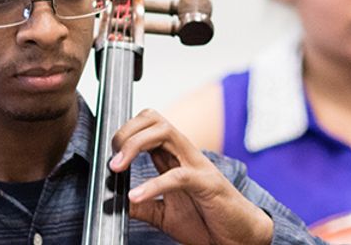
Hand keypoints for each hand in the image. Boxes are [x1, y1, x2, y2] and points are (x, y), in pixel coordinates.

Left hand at [111, 110, 272, 244]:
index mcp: (175, 158)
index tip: (111, 155)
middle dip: (127, 131)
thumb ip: (142, 205)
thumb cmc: (207, 221)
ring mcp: (198, 166)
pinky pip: (178, 176)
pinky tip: (136, 195)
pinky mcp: (208, 185)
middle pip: (154, 119)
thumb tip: (115, 200)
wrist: (240, 238)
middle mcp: (186, 155)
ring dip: (135, 144)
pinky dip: (153, 184)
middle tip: (113, 158)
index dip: (125, 132)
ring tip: (117, 167)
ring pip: (166, 132)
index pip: (148, 125)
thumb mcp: (164, 214)